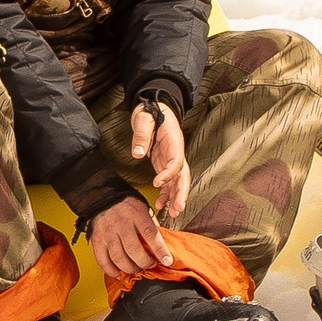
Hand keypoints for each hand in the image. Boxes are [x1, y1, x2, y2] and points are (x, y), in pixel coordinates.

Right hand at [90, 196, 173, 274]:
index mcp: (137, 215)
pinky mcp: (97, 240)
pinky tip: (119, 273)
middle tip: (150, 265)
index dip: (160, 250)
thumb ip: (151, 226)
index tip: (167, 261)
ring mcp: (107, 233)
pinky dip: (111, 270)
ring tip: (136, 269)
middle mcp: (121, 224)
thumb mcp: (144, 210)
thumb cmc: (127, 207)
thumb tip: (162, 245)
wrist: (104, 199)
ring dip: (129, 268)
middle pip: (133, 249)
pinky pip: (102, 260)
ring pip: (118, 257)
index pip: (151, 234)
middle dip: (144, 262)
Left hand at [132, 101, 188, 217]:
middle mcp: (176, 152)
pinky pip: (169, 181)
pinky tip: (160, 205)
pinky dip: (166, 193)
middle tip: (177, 209)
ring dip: (176, 197)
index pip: (176, 162)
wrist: (155, 106)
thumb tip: (138, 153)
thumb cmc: (151, 111)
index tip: (157, 183)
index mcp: (174, 142)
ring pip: (178, 181)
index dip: (169, 174)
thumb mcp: (144, 119)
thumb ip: (142, 135)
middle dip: (181, 193)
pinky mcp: (164, 162)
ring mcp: (171, 158)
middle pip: (183, 176)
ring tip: (172, 214)